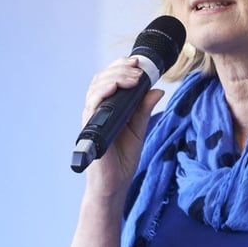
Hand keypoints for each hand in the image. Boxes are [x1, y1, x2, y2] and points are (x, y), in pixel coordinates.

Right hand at [81, 57, 163, 199]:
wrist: (115, 184)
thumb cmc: (123, 158)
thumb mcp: (138, 129)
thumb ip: (144, 109)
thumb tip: (157, 90)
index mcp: (108, 107)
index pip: (108, 79)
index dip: (120, 66)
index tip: (138, 62)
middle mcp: (96, 110)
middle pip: (101, 79)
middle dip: (120, 69)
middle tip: (138, 70)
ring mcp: (91, 119)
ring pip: (95, 88)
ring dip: (115, 77)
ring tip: (134, 77)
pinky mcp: (90, 129)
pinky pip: (91, 106)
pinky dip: (102, 93)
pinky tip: (114, 88)